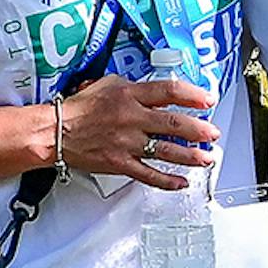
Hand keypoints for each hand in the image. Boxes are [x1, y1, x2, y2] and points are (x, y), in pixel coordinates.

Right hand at [56, 74, 217, 190]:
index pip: (169, 92)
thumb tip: (156, 91)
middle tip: (213, 134)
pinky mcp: (120, 163)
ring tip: (206, 158)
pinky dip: (167, 181)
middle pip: (174, 124)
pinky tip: (181, 182)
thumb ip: (134, 88)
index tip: (208, 100)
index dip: (193, 95)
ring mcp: (127, 143)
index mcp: (130, 95)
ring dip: (190, 156)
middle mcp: (131, 119)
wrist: (55, 131)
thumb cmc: (79, 108)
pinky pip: (148, 175)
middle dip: (198, 130)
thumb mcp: (108, 85)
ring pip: (166, 151)